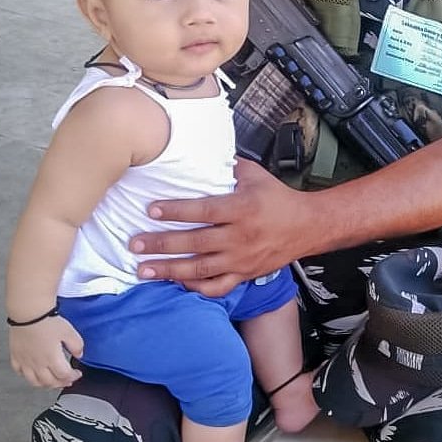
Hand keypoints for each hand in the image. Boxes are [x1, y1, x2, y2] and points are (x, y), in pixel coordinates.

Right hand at [9, 314, 83, 387]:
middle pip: (50, 382)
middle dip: (60, 383)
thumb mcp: (69, 332)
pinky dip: (27, 376)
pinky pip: (19, 372)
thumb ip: (77, 345)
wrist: (28, 313)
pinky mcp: (16, 356)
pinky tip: (32, 373)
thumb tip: (79, 354)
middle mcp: (38, 364)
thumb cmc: (46, 321)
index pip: (64, 375)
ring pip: (34, 382)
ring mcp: (25, 362)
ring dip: (45, 384)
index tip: (77, 374)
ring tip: (51, 381)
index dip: (73, 376)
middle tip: (66, 381)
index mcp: (52, 359)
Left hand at [131, 159, 311, 295]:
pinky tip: (175, 283)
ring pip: (200, 269)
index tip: (151, 209)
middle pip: (195, 242)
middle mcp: (240, 237)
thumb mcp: (255, 175)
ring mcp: (241, 260)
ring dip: (169, 270)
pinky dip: (194, 288)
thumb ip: (226, 166)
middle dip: (161, 244)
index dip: (176, 211)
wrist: (307, 227)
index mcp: (242, 209)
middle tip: (134, 243)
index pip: (203, 211)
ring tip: (142, 270)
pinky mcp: (244, 275)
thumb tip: (197, 153)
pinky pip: (216, 287)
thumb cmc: (277, 198)